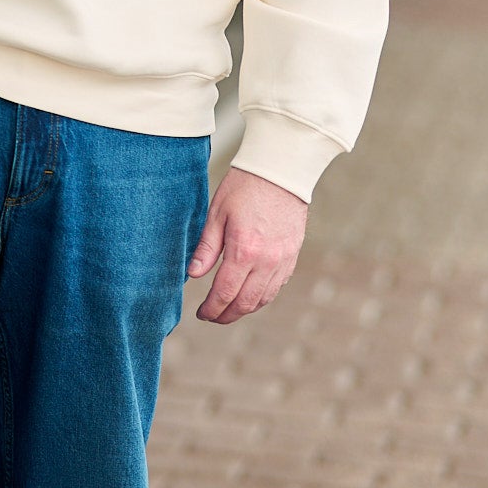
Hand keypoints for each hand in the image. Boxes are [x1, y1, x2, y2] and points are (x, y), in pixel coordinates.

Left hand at [188, 166, 307, 323]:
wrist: (281, 170)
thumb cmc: (245, 186)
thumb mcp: (218, 213)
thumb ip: (206, 248)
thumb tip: (193, 275)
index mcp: (244, 250)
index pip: (225, 293)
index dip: (211, 309)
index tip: (201, 313)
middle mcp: (266, 261)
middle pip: (245, 303)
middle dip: (226, 315)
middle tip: (212, 316)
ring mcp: (283, 260)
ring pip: (264, 299)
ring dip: (245, 309)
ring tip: (229, 309)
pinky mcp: (293, 255)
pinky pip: (278, 286)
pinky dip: (262, 296)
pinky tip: (251, 293)